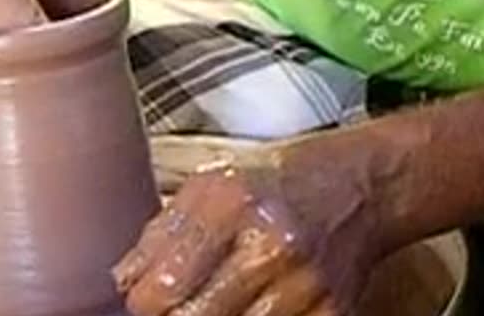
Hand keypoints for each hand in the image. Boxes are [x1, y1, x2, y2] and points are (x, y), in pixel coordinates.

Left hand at [112, 144, 384, 315]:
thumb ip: (163, 232)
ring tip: (218, 302)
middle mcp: (271, 247)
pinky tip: (252, 307)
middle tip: (177, 306)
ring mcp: (305, 286)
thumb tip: (122, 281)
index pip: (163, 287)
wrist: (361, 186)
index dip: (143, 303)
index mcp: (232, 206)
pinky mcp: (332, 314)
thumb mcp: (213, 184)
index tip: (145, 299)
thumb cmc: (278, 182)